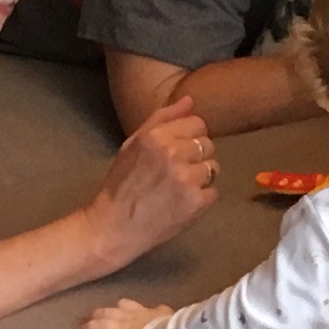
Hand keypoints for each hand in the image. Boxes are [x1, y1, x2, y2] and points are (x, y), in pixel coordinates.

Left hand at [77, 298, 168, 328]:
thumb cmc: (169, 326)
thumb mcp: (167, 314)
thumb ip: (161, 312)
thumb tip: (162, 310)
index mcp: (139, 310)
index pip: (123, 305)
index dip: (114, 308)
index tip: (109, 309)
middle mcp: (126, 317)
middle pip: (105, 313)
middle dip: (92, 316)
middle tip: (82, 320)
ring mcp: (120, 327)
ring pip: (99, 324)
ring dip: (86, 327)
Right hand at [90, 98, 216, 263]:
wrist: (114, 227)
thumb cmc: (121, 184)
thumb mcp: (133, 144)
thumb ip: (162, 119)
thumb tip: (190, 101)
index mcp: (156, 136)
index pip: (197, 123)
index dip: (190, 136)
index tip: (178, 150)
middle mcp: (174, 153)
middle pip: (208, 144)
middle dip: (196, 155)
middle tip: (176, 171)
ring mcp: (187, 178)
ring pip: (213, 167)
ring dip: (200, 176)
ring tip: (179, 187)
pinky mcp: (196, 202)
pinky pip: (213, 191)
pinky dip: (201, 197)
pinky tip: (182, 202)